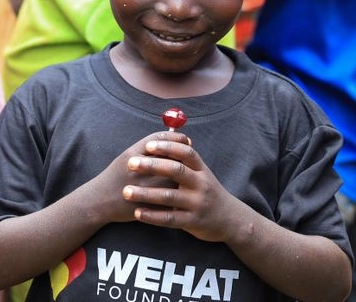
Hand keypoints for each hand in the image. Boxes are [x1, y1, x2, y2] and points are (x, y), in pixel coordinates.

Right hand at [90, 131, 192, 223]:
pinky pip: (169, 198)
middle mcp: (138, 169)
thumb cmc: (117, 175)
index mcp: (133, 153)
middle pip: (170, 158)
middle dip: (183, 158)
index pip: (161, 139)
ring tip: (184, 177)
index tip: (186, 140)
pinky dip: (176, 194)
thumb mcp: (129, 155)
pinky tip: (178, 192)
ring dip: (182, 178)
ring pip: (173, 179)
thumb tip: (178, 138)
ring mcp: (143, 188)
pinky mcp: (147, 205)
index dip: (177, 137)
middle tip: (189, 160)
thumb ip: (150, 147)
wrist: (99, 201)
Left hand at [121, 137, 237, 242]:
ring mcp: (197, 203)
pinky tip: (137, 212)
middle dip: (151, 166)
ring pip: (169, 196)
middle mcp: (201, 184)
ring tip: (126, 191)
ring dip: (146, 193)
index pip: (185, 152)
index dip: (167, 146)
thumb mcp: (201, 173)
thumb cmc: (206, 191)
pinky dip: (152, 216)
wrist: (229, 219)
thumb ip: (184, 159)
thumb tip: (165, 133)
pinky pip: (170, 219)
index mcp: (201, 169)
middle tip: (130, 163)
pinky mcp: (193, 222)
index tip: (148, 145)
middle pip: (176, 170)